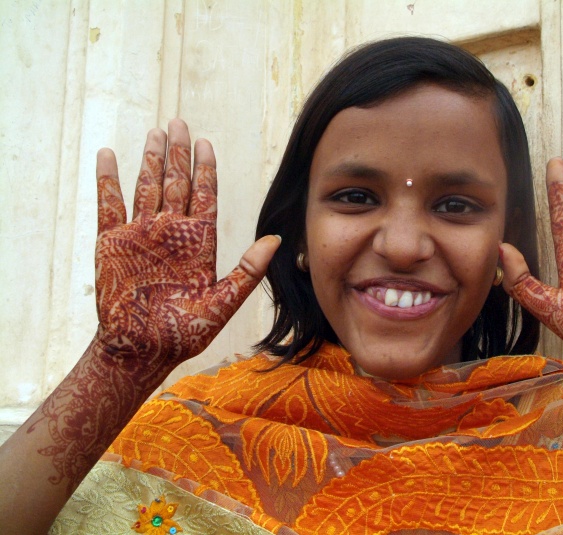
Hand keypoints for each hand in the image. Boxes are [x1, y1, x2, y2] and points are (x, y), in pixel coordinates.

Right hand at [94, 119, 279, 372]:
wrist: (142, 350)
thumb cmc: (184, 332)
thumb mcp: (223, 303)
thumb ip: (247, 271)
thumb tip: (276, 240)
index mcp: (198, 242)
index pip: (204, 195)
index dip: (205, 168)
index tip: (206, 142)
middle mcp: (171, 232)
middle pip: (176, 183)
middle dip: (178, 153)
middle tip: (178, 122)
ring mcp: (141, 234)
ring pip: (147, 187)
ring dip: (150, 160)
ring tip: (154, 133)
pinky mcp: (111, 243)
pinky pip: (109, 205)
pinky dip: (108, 180)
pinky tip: (109, 155)